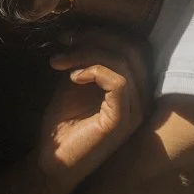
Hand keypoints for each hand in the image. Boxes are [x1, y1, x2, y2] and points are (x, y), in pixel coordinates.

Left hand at [34, 28, 152, 193]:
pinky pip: (119, 81)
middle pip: (132, 49)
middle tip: (66, 41)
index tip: (70, 35)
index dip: (103, 33)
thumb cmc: (63, 125)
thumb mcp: (75, 82)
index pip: (133, 47)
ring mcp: (135, 111)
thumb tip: (82, 33)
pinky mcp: (122, 120)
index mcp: (134, 89)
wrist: (51, 161)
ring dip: (88, 53)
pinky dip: (94, 70)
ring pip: (125, 62)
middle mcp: (142, 99)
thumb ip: (86, 60)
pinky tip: (73, 77)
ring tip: (62, 60)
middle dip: (96, 38)